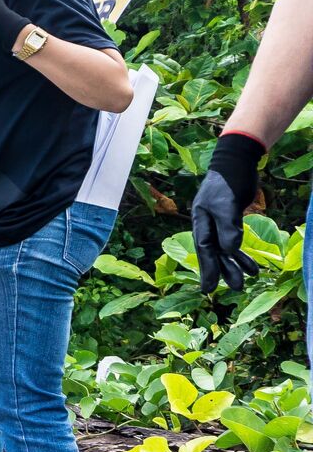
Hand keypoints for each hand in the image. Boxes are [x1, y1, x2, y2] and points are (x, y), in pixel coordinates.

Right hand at [193, 133, 264, 291]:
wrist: (235, 162)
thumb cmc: (228, 181)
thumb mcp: (228, 204)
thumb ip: (227, 227)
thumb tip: (229, 250)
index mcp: (201, 221)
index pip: (205, 249)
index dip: (208, 269)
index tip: (209, 288)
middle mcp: (207, 224)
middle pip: (214, 252)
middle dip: (223, 271)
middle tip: (234, 288)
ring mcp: (218, 222)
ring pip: (225, 249)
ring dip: (235, 264)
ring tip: (246, 280)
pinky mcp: (230, 220)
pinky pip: (234, 241)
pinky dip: (241, 253)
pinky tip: (250, 264)